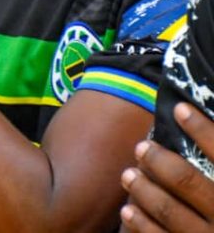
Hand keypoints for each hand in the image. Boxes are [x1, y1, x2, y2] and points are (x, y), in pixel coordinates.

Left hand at [120, 103, 213, 231]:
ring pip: (168, 210)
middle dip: (158, 161)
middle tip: (141, 147)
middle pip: (186, 181)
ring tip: (128, 175)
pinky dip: (141, 224)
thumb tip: (188, 116)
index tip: (179, 108)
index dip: (203, 129)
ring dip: (143, 190)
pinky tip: (127, 211)